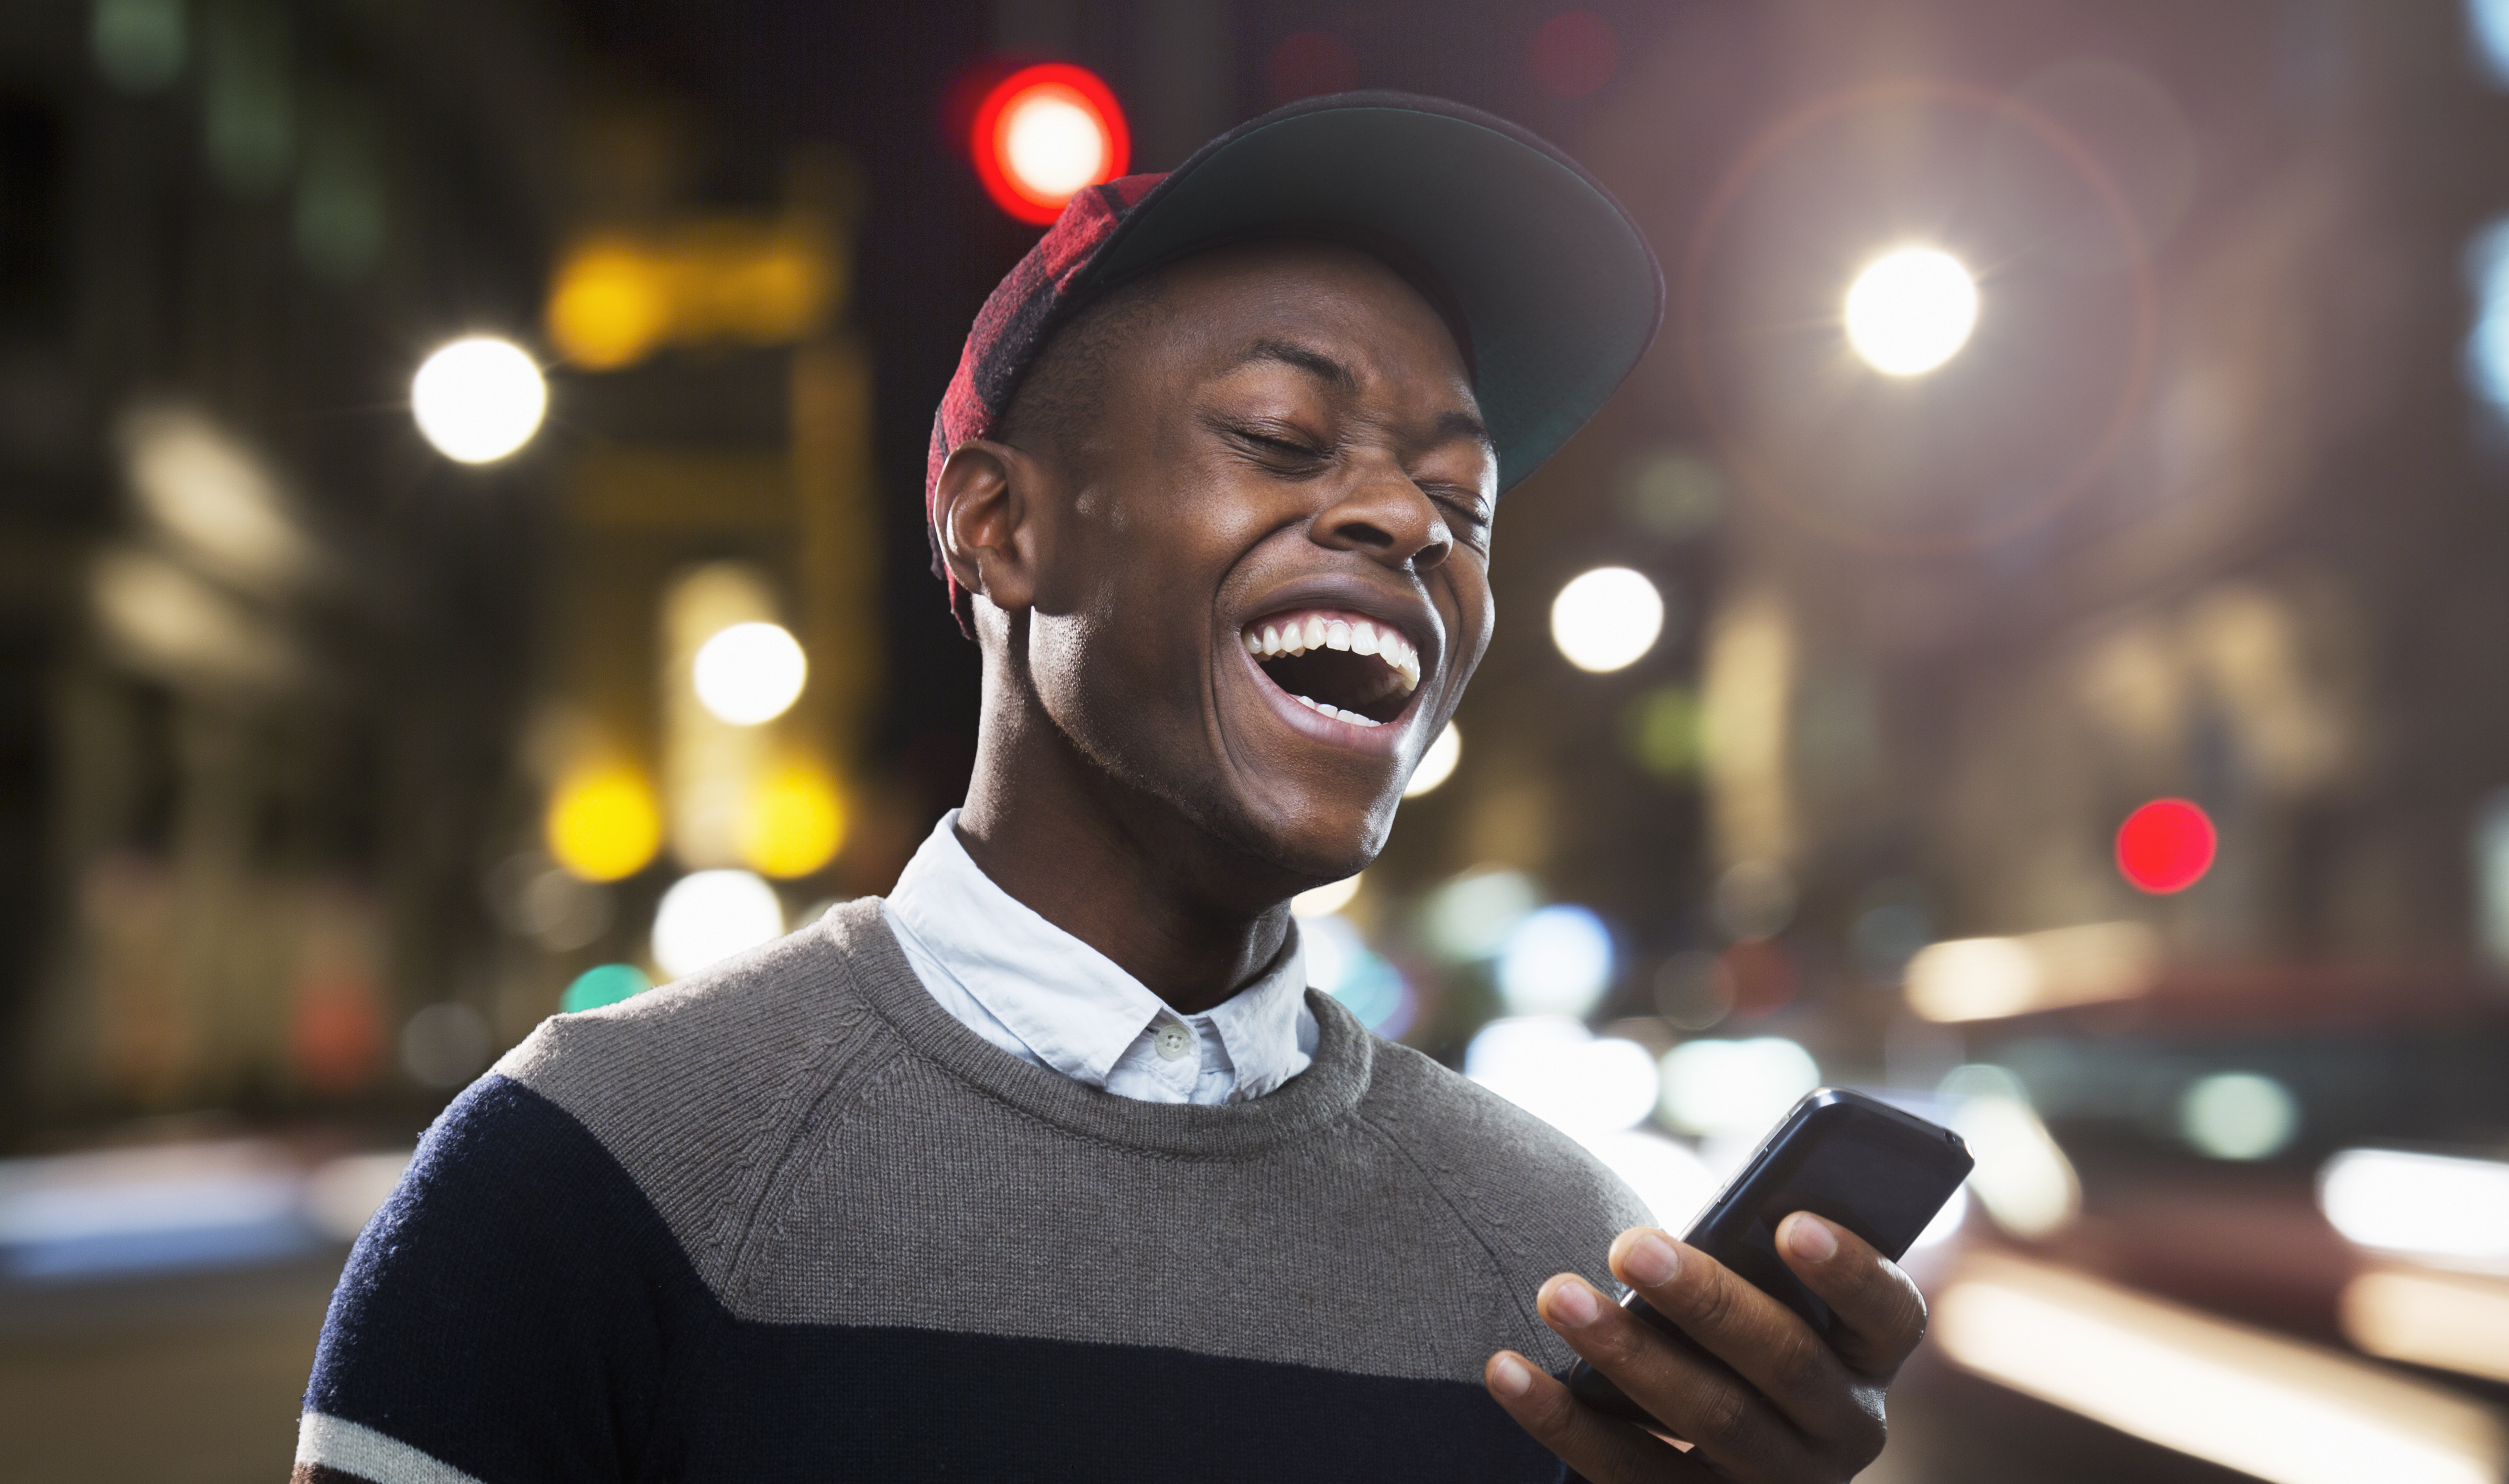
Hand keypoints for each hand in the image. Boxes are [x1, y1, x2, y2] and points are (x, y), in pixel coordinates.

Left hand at [1482, 1214, 1926, 1481]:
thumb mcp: (1767, 1293)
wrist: (1715, 1443)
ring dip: (1626, 1354)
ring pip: (1708, 1420)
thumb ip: (1752, 1262)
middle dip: (1703, 1301)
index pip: (1887, 1313)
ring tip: (1556, 1294)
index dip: (1847, 1270)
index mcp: (1870, 1358)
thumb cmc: (1734, 1324)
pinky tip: (1507, 1370)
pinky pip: (1628, 1474)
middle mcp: (1842, 1432)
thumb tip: (1691, 1224)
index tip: (1789, 1222)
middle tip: (1626, 1245)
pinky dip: (1561, 1420)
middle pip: (1783, 1364)